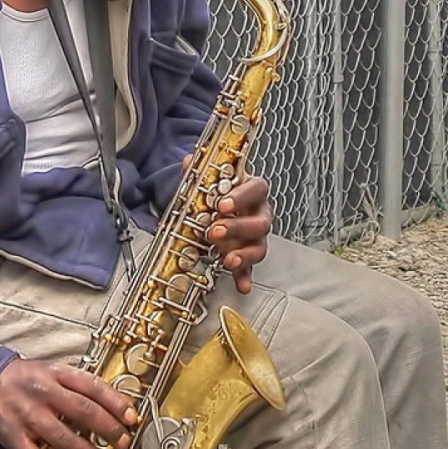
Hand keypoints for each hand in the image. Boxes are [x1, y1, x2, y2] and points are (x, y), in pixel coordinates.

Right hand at [0, 357, 137, 448]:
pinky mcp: (12, 436)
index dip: (117, 403)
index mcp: (56, 373)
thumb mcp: (50, 371)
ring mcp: (27, 416)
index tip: (132, 418)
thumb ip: (76, 385)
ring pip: (64, 439)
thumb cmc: (22, 379)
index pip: (93, 387)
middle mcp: (43, 393)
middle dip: (108, 430)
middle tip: (122, 442)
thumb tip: (112, 406)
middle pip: (84, 412)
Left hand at [208, 172, 272, 292]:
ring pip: (259, 247)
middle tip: (214, 232)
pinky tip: (242, 286)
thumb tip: (188, 161)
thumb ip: (199, 173)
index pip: (257, 189)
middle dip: (238, 228)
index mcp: (253, 191)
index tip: (223, 204)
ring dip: (244, 255)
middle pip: (260, 222)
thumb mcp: (208, 180)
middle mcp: (260, 214)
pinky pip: (250, 268)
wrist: (222, 205)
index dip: (242, 196)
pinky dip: (246, 277)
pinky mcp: (248, 255)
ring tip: (227, 260)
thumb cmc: (220, 192)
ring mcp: (256, 237)